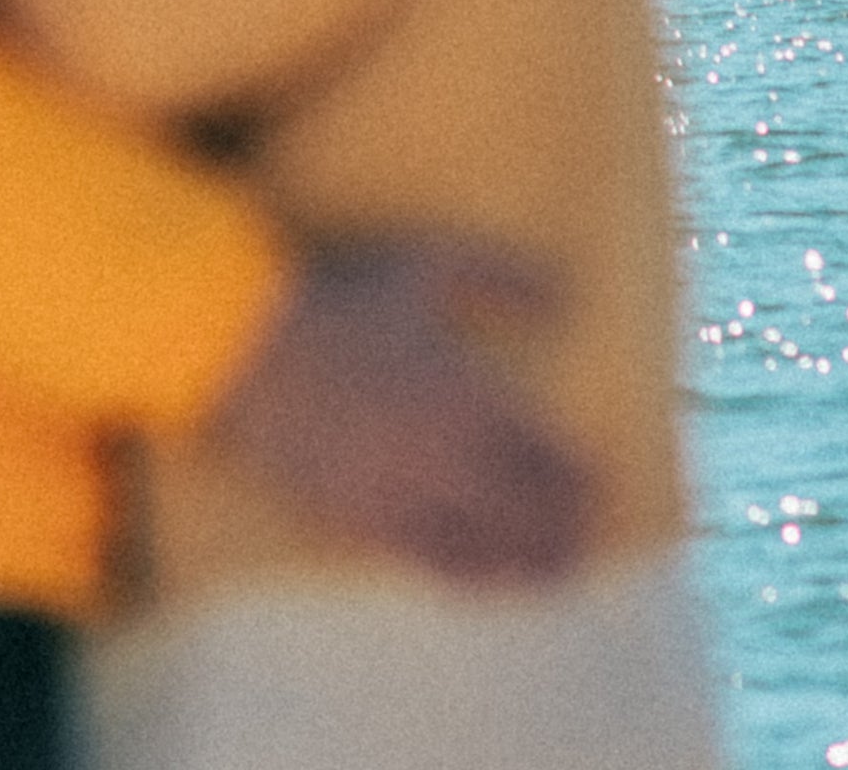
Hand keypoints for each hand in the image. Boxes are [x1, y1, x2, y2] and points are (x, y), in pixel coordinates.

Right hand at [201, 238, 592, 588]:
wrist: (244, 350)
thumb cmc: (340, 301)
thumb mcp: (426, 264)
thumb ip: (500, 276)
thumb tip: (567, 296)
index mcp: (469, 397)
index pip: (546, 456)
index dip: (581, 481)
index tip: (603, 489)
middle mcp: (445, 458)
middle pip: (525, 511)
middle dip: (565, 531)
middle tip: (589, 543)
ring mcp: (403, 497)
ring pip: (485, 549)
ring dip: (527, 567)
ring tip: (555, 579)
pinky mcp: (360, 522)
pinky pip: (428, 563)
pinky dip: (468, 579)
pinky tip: (484, 583)